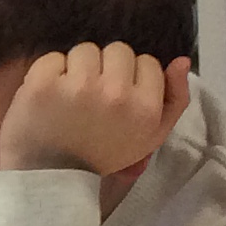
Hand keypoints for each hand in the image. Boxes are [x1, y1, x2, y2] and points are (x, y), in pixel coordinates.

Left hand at [0, 43, 191, 176]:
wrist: (53, 176)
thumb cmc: (104, 154)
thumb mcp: (151, 137)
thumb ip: (175, 99)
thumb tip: (182, 60)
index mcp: (145, 108)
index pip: (148, 62)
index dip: (133, 78)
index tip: (119, 99)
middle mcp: (115, 94)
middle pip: (118, 50)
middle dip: (107, 68)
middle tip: (94, 96)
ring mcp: (77, 87)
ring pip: (85, 50)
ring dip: (78, 68)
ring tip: (71, 96)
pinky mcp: (43, 84)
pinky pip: (53, 57)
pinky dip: (50, 72)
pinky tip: (50, 96)